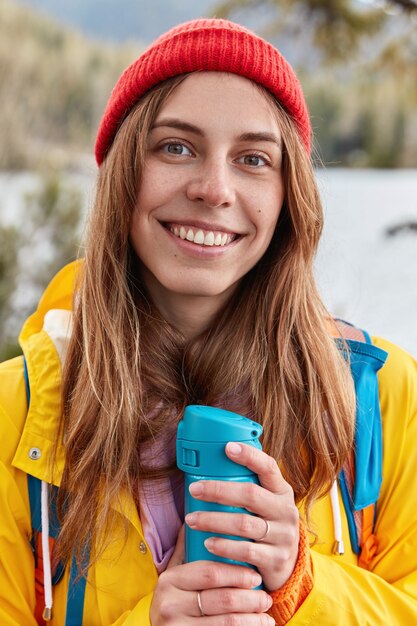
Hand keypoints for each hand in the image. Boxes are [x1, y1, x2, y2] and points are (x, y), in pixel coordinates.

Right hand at [150, 526, 274, 624]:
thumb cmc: (174, 601)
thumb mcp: (174, 575)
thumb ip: (187, 548)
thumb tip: (199, 512)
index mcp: (169, 580)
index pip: (210, 572)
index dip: (237, 573)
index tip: (255, 576)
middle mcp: (169, 604)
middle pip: (222, 598)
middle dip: (250, 598)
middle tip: (266, 597)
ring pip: (227, 622)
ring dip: (253, 618)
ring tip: (267, 614)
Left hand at [185, 442, 299, 591]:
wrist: (286, 566)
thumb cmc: (266, 524)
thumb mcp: (266, 504)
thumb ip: (248, 487)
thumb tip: (211, 465)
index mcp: (281, 491)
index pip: (269, 467)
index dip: (249, 456)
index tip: (227, 447)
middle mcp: (285, 511)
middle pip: (250, 495)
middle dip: (218, 490)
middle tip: (194, 489)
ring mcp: (283, 536)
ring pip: (244, 524)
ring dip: (214, 520)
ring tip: (192, 519)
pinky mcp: (276, 560)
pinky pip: (246, 551)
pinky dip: (225, 546)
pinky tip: (208, 543)